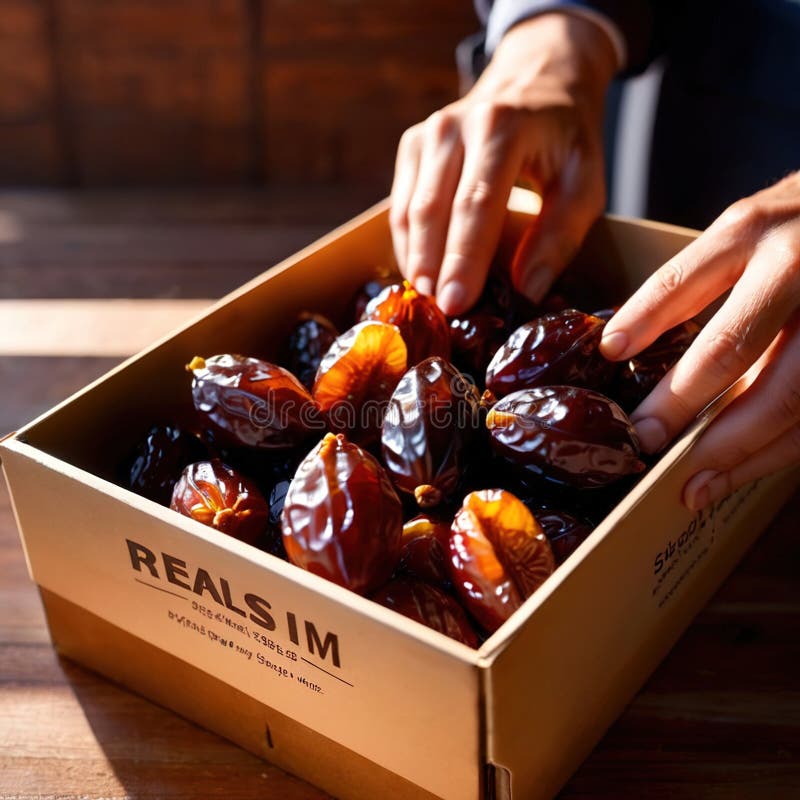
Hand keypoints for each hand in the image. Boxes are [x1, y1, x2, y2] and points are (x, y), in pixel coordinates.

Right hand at [389, 13, 615, 315]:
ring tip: (429, 305)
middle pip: (432, 210)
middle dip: (433, 268)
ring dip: (417, 262)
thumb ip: (559, 236)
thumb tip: (526, 291)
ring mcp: (425, 135)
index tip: (456, 304)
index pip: (475, 203)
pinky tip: (423, 277)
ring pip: (408, 212)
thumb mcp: (584, 183)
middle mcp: (453, 126)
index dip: (464, 259)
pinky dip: (409, 246)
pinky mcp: (410, 147)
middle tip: (439, 316)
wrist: (535, 81)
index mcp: (501, 127)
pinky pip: (399, 208)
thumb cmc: (564, 139)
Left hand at [600, 172, 799, 509]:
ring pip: (788, 396)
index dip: (640, 329)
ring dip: (738, 450)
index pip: (681, 285)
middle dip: (682, 406)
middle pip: (733, 349)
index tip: (609, 359)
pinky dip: (781, 450)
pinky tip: (746, 470)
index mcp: (752, 232)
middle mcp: (795, 267)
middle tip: (644, 445)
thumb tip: (618, 346)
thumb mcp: (744, 229)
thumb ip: (689, 282)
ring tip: (695, 486)